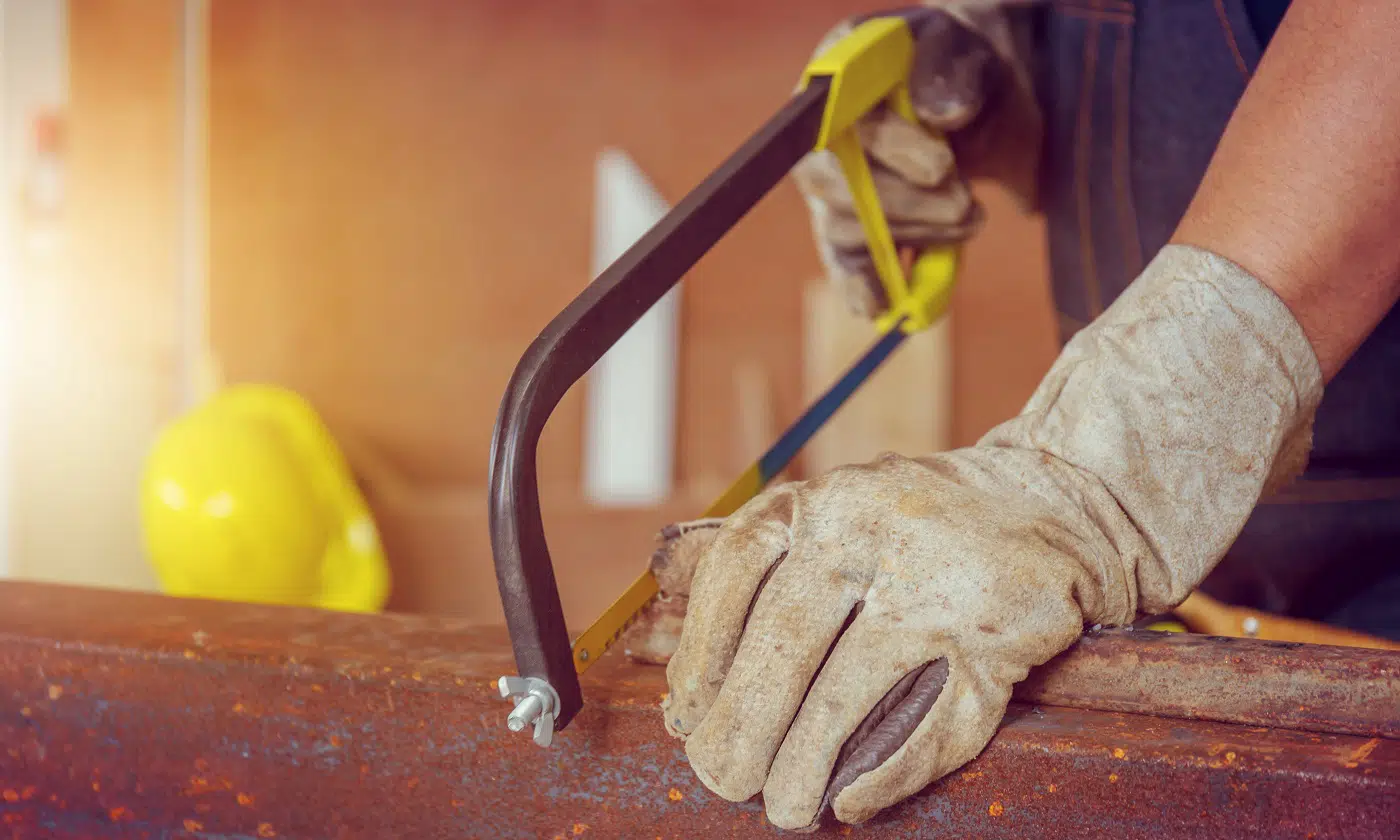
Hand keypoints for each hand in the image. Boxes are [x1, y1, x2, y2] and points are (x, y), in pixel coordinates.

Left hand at [661, 245, 1322, 828]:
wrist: (1055, 498)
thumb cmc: (917, 521)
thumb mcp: (837, 507)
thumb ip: (765, 560)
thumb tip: (676, 643)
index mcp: (826, 502)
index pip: (736, 576)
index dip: (699, 653)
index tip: (684, 713)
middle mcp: (877, 534)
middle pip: (786, 645)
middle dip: (744, 726)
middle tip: (722, 779)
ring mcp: (941, 586)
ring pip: (853, 694)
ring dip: (807, 764)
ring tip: (782, 807)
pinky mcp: (1000, 637)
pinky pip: (936, 725)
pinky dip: (889, 775)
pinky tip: (852, 801)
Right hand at [793, 3, 1040, 317]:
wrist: (972, 98)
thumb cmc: (960, 68)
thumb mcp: (965, 56)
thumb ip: (950, 74)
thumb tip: (941, 114)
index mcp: (838, 71)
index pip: (844, 117)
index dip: (890, 148)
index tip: (942, 167)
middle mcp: (818, 131)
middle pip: (836, 184)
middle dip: (905, 204)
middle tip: (967, 206)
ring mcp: (829, 182)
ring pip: (844, 228)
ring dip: (910, 236)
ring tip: (970, 221)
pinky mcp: (849, 224)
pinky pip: (843, 263)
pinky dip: (861, 287)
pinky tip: (880, 309)